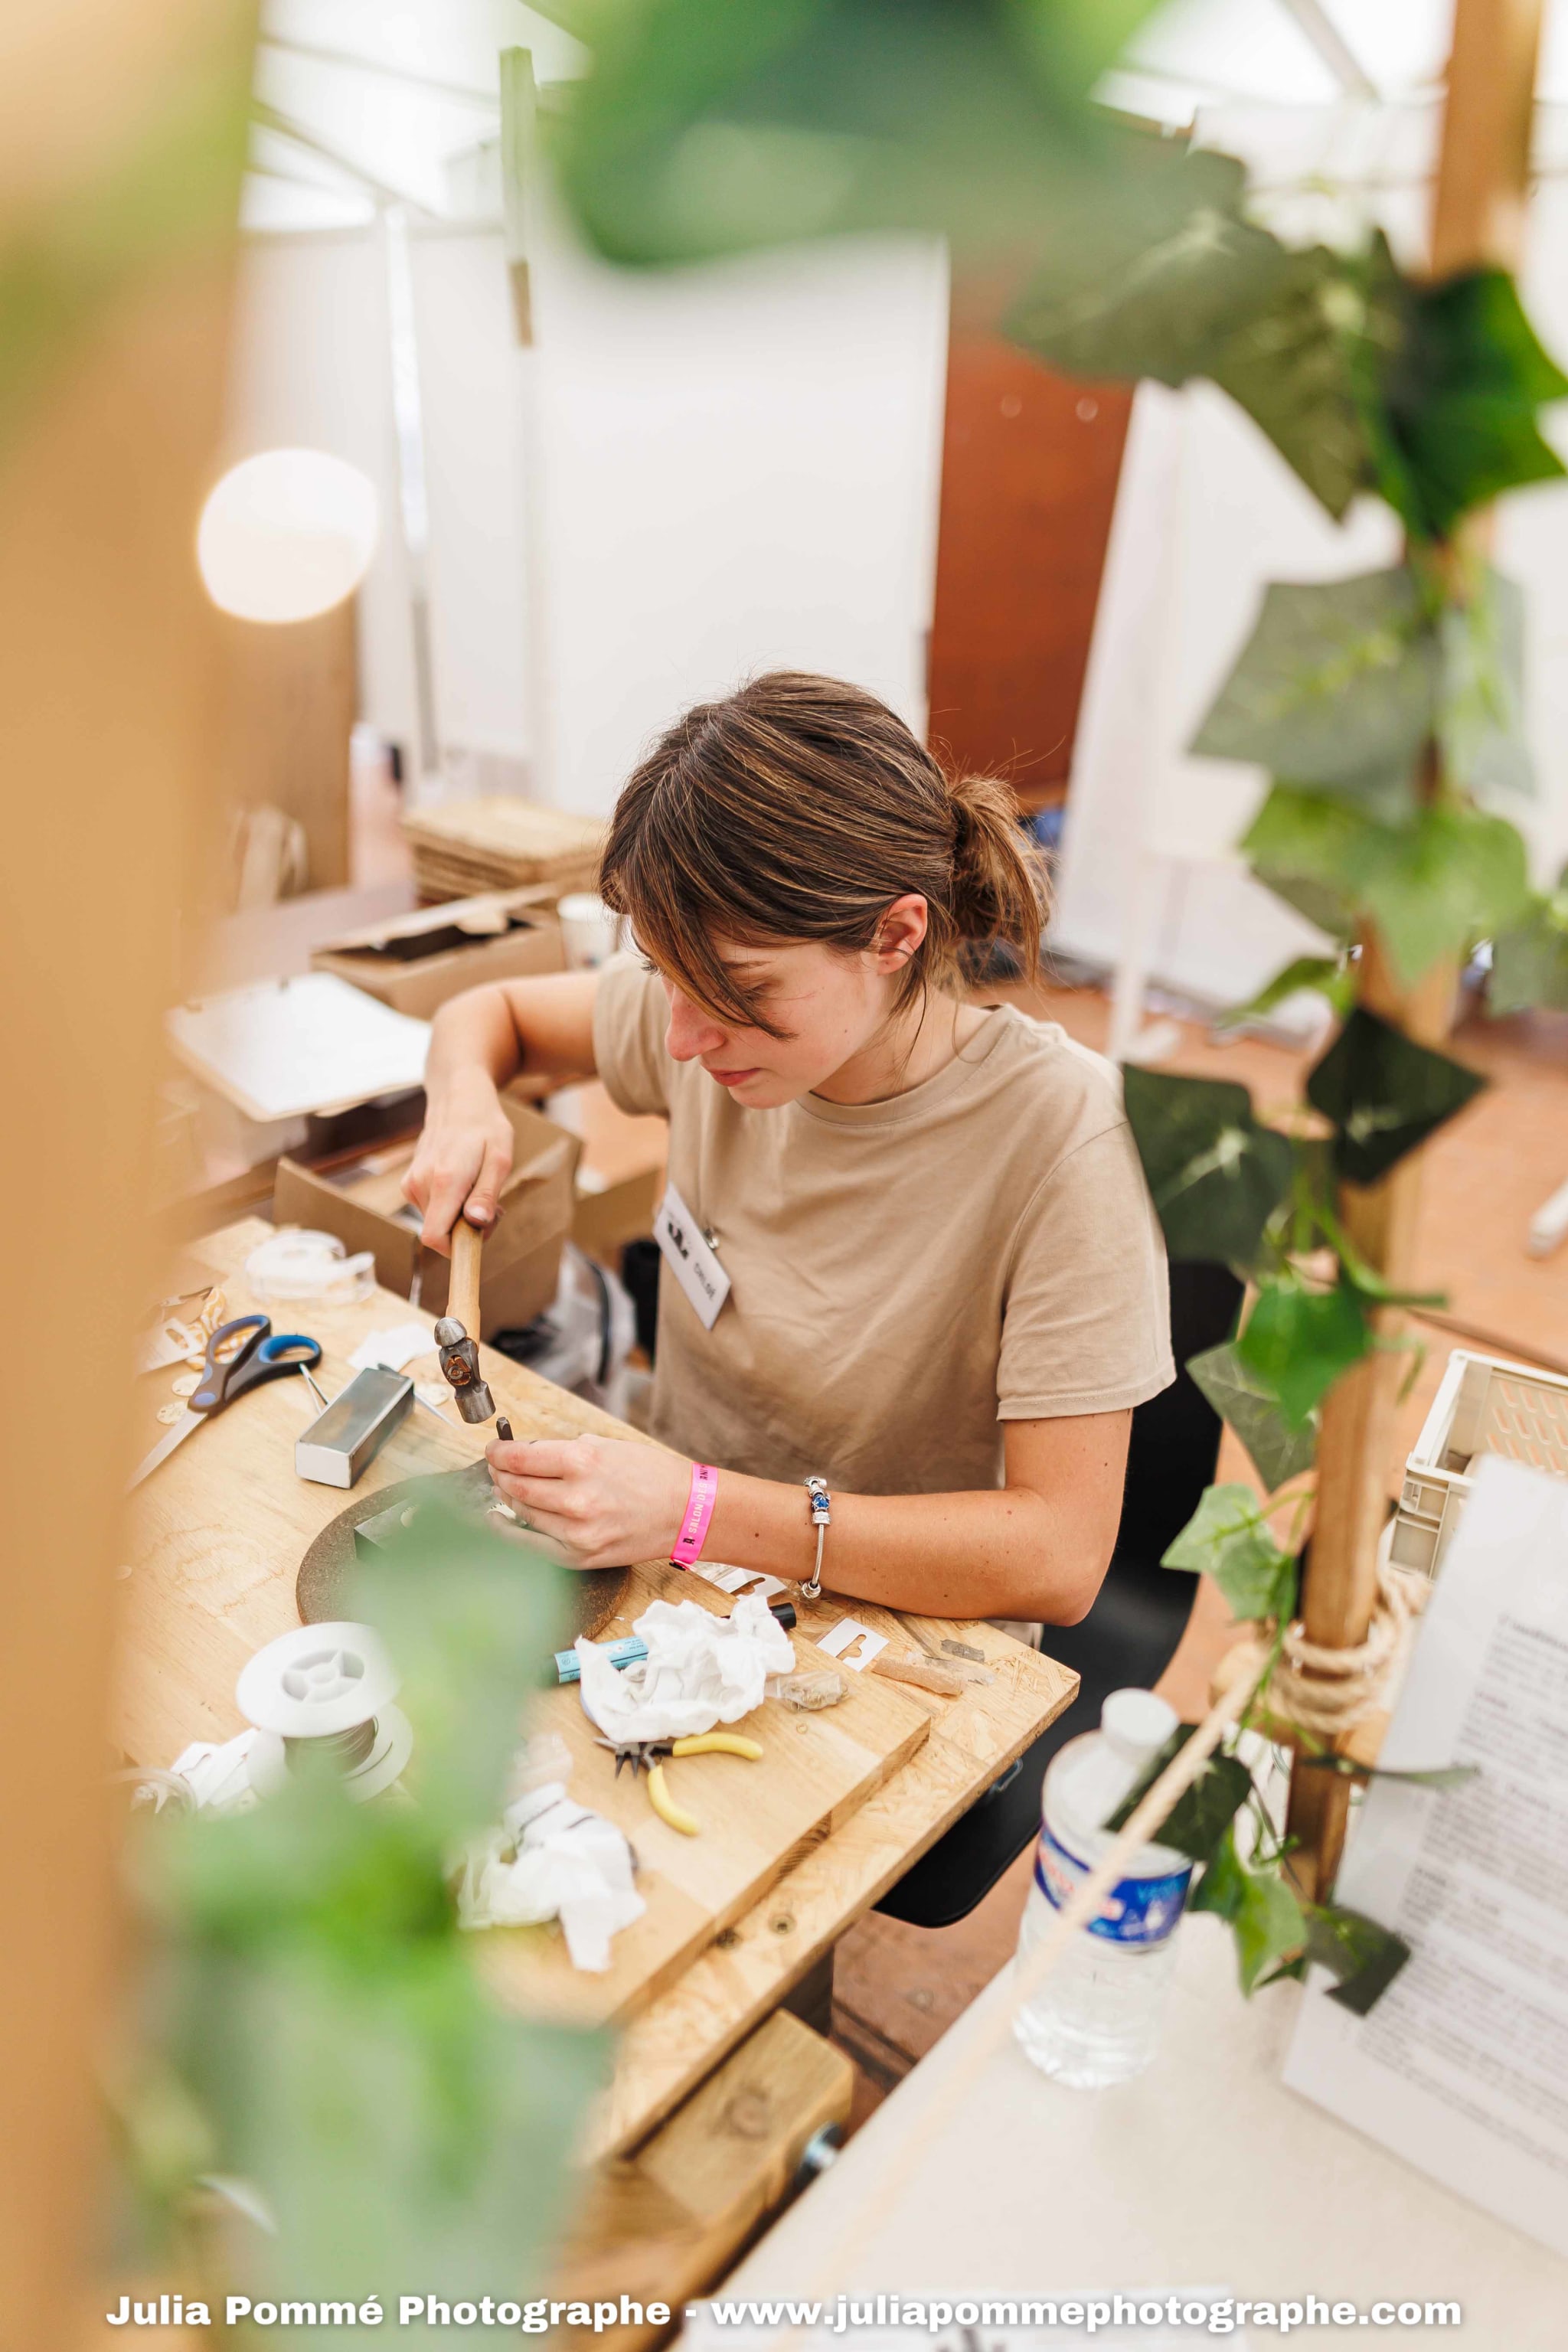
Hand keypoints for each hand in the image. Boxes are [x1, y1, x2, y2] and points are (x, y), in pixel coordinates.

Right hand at [403, 1074, 514, 1250]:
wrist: (458, 1099)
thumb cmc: (485, 1127)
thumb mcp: (500, 1158)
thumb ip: (486, 1194)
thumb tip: (475, 1224)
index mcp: (444, 1181)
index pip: (434, 1238)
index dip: (456, 1250)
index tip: (479, 1238)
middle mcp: (421, 1185)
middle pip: (440, 1234)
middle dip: (468, 1230)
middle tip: (492, 1205)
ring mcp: (412, 1184)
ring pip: (437, 1223)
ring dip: (460, 1217)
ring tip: (478, 1187)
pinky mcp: (410, 1184)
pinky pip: (432, 1210)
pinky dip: (450, 1207)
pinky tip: (464, 1183)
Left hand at [486, 1433, 690, 1570]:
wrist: (686, 1513)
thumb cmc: (651, 1476)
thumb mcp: (607, 1446)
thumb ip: (565, 1451)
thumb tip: (527, 1455)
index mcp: (583, 1461)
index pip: (520, 1457)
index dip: (498, 1452)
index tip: (493, 1449)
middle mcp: (576, 1497)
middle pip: (516, 1485)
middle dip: (499, 1473)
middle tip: (495, 1467)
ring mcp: (577, 1532)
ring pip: (522, 1512)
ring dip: (506, 1497)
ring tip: (504, 1487)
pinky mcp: (580, 1556)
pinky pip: (531, 1545)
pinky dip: (509, 1531)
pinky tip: (498, 1520)